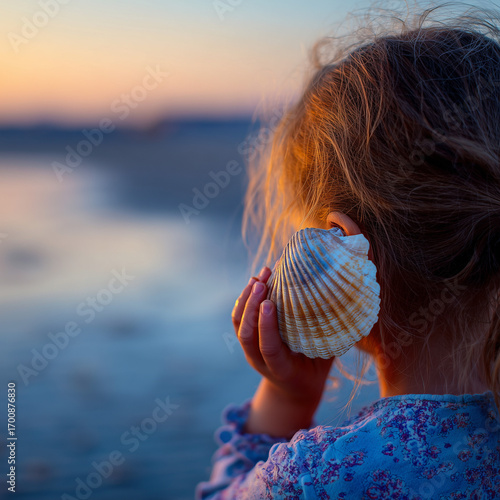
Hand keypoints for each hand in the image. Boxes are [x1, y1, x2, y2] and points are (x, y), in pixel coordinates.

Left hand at [232, 267, 334, 437]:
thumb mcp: (325, 358)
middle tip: (262, 282)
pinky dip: (244, 299)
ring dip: (246, 298)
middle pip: (247, 334)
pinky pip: (239, 320)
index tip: (270, 302)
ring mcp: (251, 351)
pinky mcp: (248, 341)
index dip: (266, 326)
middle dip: (252, 306)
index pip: (268, 348)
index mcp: (281, 369)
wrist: (294, 389)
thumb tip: (345, 305)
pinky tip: (256, 280)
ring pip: (239, 325)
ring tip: (260, 275)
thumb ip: (328, 337)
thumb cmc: (316, 369)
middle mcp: (261, 361)